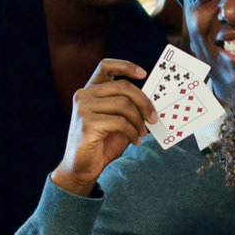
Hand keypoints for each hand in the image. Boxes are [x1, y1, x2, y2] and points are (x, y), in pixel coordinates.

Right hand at [52, 59, 156, 195]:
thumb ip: (128, 107)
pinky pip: (120, 122)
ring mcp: (83, 108)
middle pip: (123, 87)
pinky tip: (135, 141)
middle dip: (143, 102)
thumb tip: (152, 103)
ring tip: (142, 133)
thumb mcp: (117, 120)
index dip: (126, 66)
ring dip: (138, 121)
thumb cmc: (101, 143)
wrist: (81, 168)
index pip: (105, 66)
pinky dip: (132, 132)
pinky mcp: (87, 124)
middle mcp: (84, 95)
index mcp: (90, 90)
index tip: (144, 74)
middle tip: (153, 117)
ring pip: (123, 105)